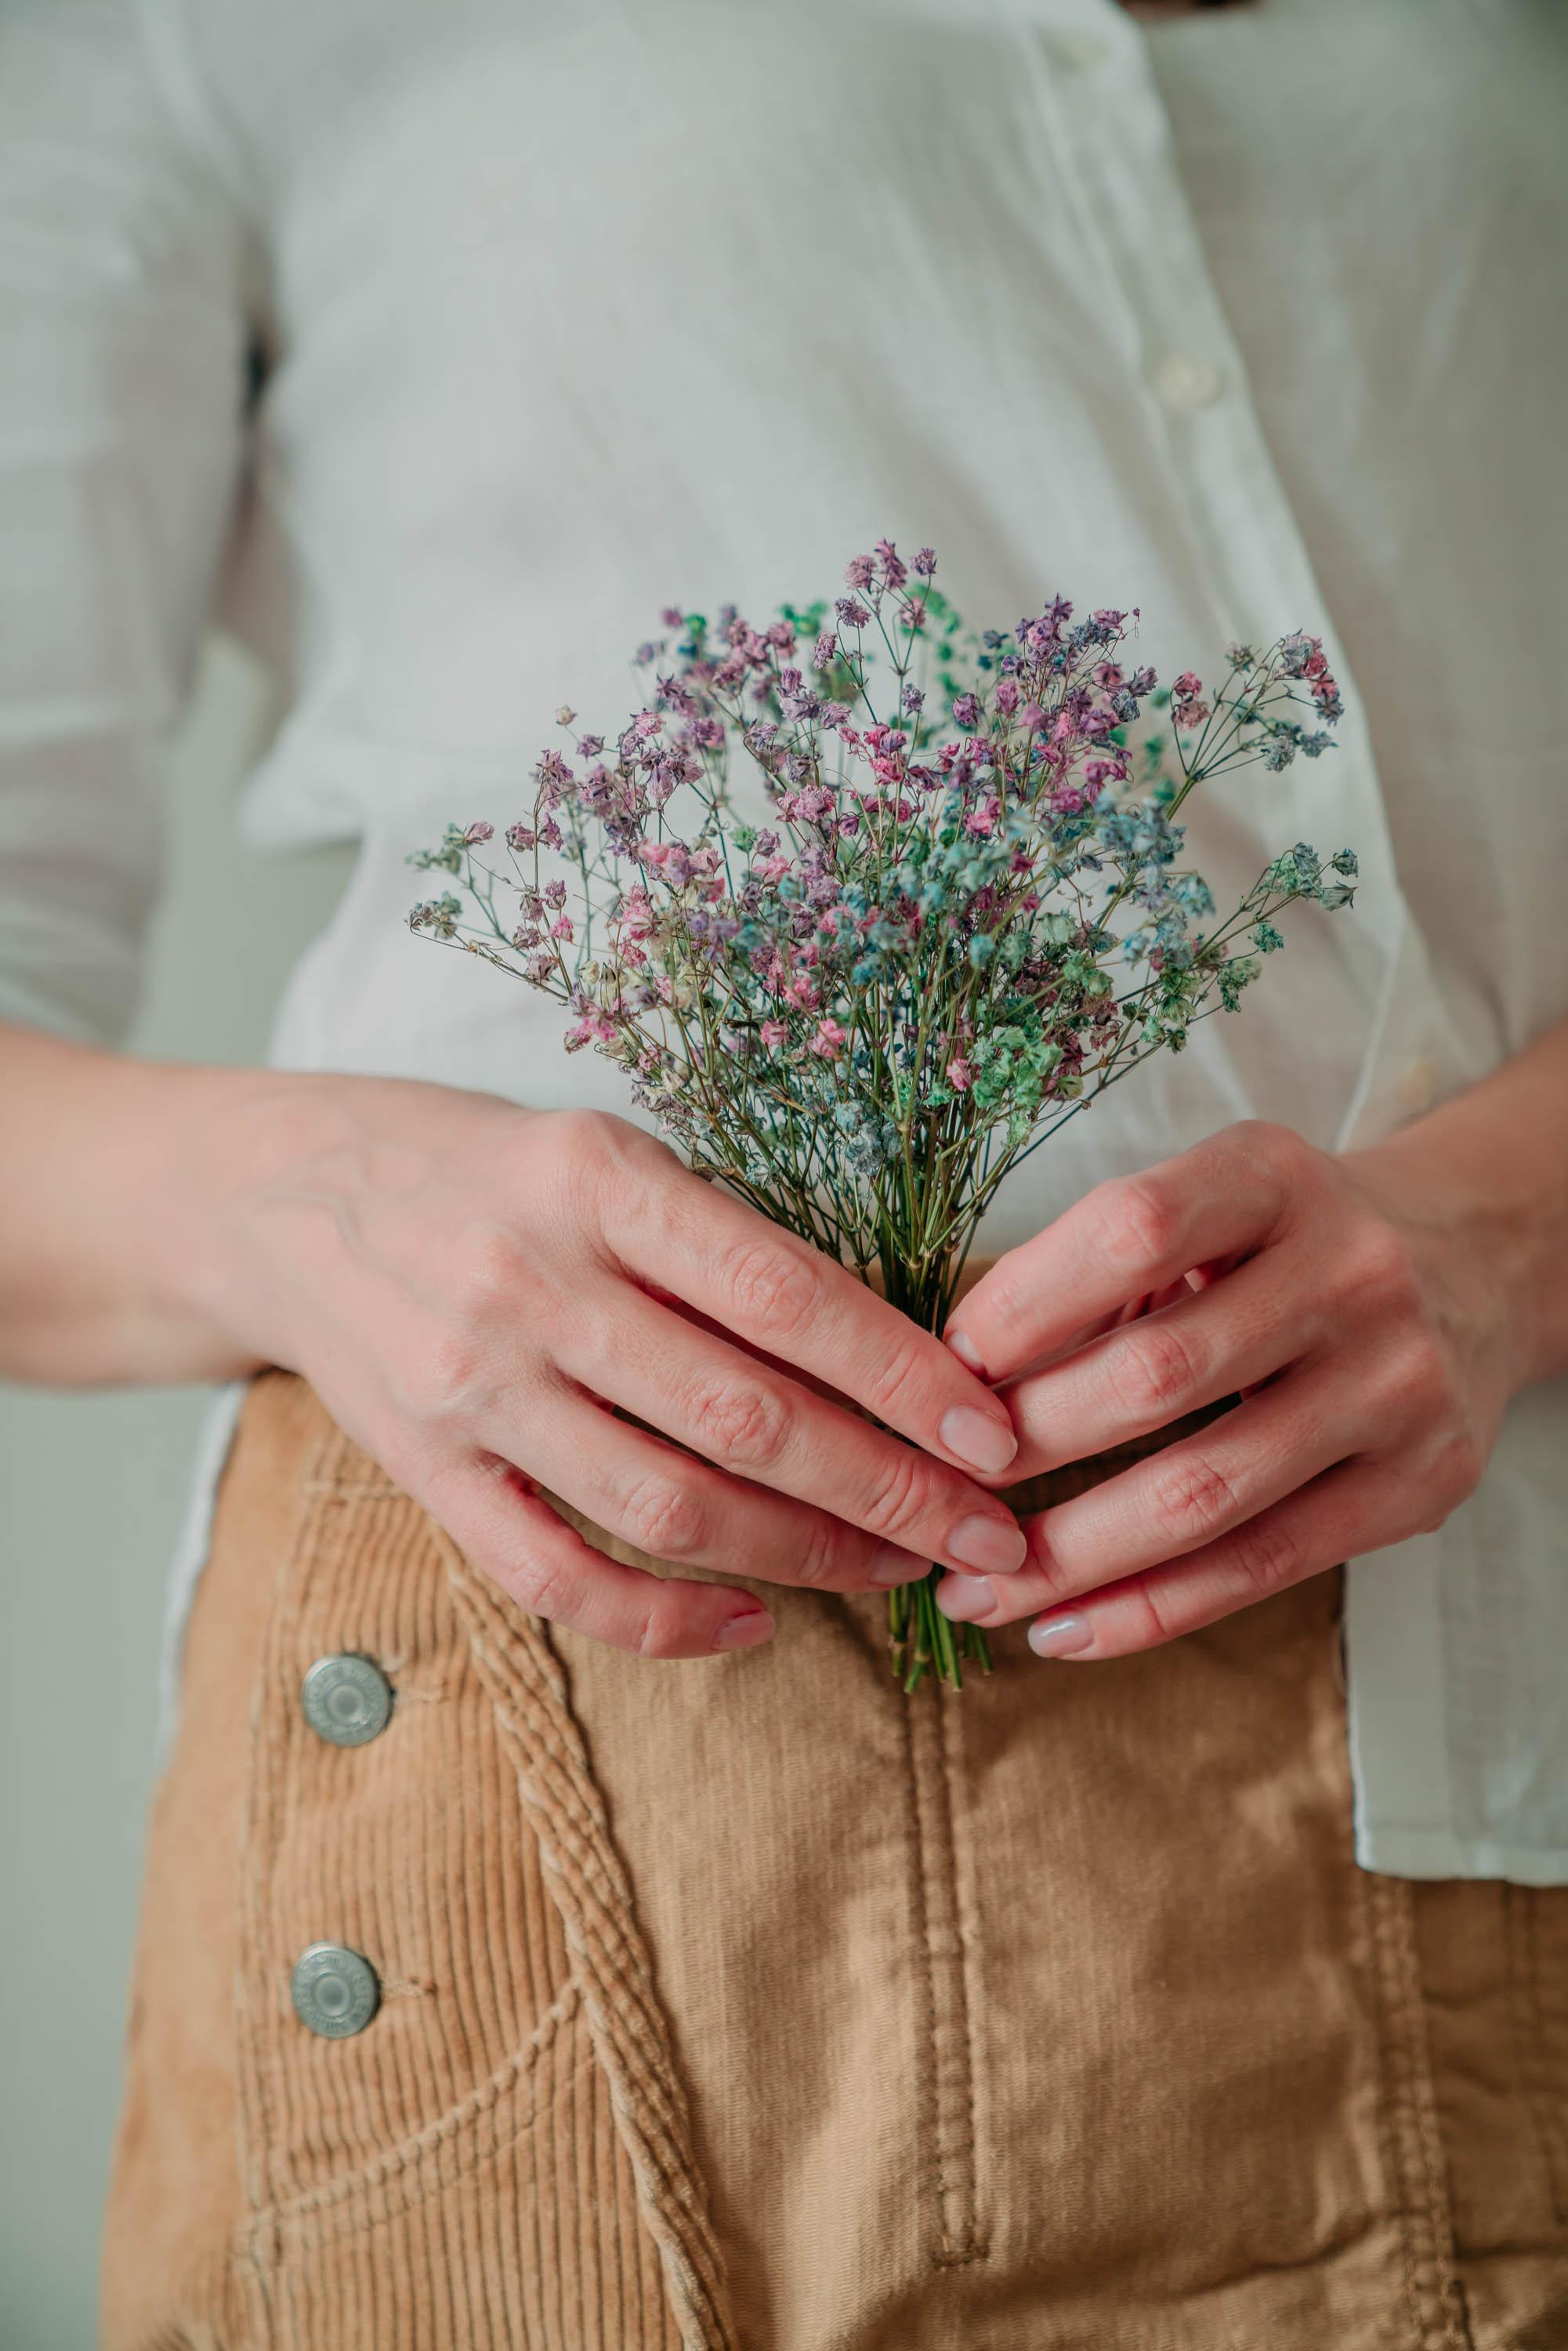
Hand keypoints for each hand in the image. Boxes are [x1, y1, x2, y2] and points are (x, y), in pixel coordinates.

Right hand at [193, 1087, 1025, 1657]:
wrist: (283, 1198)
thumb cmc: (485, 1170)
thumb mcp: (605, 1154)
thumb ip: (722, 1242)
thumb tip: (894, 1356)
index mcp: (596, 1180)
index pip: (782, 1294)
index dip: (902, 1375)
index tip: (993, 1433)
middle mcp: (531, 1283)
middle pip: (743, 1416)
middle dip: (888, 1488)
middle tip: (987, 1534)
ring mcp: (471, 1387)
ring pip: (668, 1504)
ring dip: (806, 1554)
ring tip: (897, 1570)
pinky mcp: (424, 1470)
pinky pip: (557, 1576)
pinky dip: (667, 1621)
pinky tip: (754, 1624)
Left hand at [935, 1117, 1539, 1660]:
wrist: (1473, 1267)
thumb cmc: (1285, 1244)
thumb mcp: (1210, 1205)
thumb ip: (1098, 1267)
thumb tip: (950, 1380)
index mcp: (1275, 1177)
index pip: (1132, 1230)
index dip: (1022, 1306)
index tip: (941, 1371)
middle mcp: (1352, 1270)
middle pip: (1156, 1375)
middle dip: (1024, 1444)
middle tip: (936, 1492)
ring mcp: (1396, 1382)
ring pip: (1202, 1492)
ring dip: (1068, 1555)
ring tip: (976, 1589)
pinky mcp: (1421, 1484)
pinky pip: (1260, 1566)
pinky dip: (1147, 1610)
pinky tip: (1062, 1630)